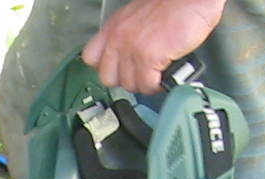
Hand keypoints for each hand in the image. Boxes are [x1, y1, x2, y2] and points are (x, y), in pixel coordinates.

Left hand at [82, 0, 225, 93]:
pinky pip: (147, 85)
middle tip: (141, 74)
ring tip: (157, 72)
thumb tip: (124, 60)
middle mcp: (118, 37)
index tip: (119, 69)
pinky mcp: (148, 56)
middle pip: (107, 78)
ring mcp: (131, 47)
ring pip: (129, 85)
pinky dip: (158, 84)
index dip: (106, 67)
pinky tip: (165, 73)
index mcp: (113, 26)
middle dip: (126, 80)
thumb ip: (126, 36)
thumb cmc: (174, 6)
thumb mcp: (137, 17)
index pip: (91, 58)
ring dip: (145, 83)